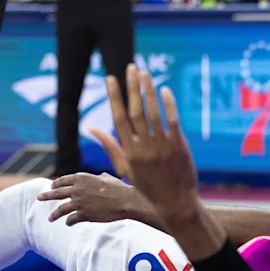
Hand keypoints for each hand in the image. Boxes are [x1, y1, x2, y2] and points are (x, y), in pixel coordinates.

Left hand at [38, 172, 144, 224]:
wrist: (125, 201)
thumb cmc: (119, 188)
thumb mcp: (107, 177)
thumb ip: (100, 177)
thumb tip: (100, 176)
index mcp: (82, 178)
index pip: (64, 180)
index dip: (57, 183)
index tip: (52, 186)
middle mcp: (77, 190)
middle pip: (57, 193)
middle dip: (46, 195)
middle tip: (39, 197)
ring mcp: (79, 203)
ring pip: (61, 209)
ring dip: (54, 214)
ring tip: (50, 219)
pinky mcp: (83, 215)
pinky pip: (71, 219)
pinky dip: (69, 222)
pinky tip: (68, 224)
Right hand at [91, 64, 199, 218]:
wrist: (174, 203)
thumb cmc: (147, 186)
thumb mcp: (124, 168)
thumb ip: (109, 146)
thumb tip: (90, 128)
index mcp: (128, 151)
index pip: (118, 119)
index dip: (114, 97)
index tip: (111, 78)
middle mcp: (144, 147)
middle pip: (135, 111)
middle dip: (132, 87)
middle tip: (131, 67)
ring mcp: (162, 146)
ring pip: (154, 113)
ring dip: (149, 91)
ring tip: (145, 73)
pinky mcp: (178, 146)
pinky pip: (173, 120)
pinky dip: (169, 104)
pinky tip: (164, 90)